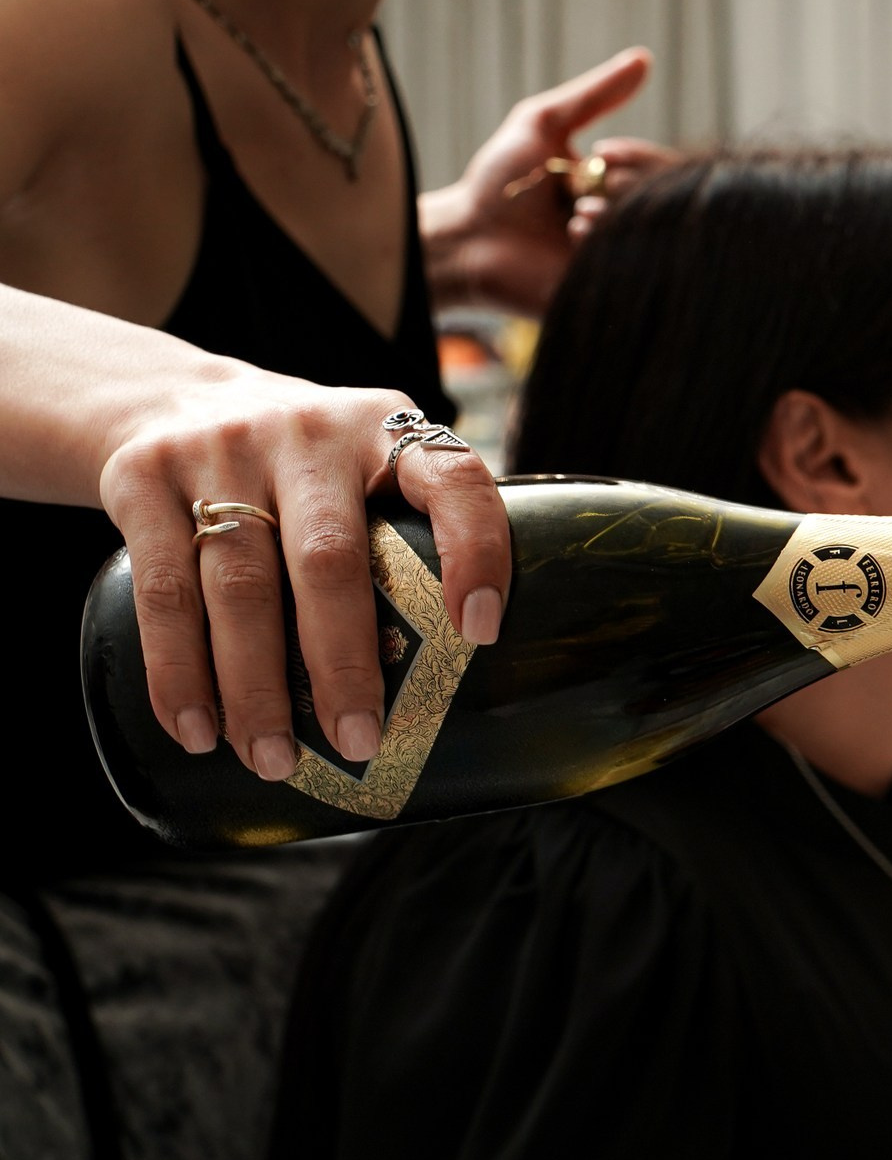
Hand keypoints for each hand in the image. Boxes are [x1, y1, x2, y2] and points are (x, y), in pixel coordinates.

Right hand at [95, 364, 508, 777]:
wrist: (172, 398)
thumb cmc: (307, 468)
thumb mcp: (369, 464)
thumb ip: (415, 532)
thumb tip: (465, 673)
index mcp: (387, 430)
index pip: (453, 482)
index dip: (475, 553)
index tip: (481, 633)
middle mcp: (307, 433)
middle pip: (328, 561)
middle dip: (343, 665)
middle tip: (358, 745)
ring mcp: (220, 450)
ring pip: (239, 588)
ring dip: (255, 690)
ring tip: (272, 760)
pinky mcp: (143, 478)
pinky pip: (163, 592)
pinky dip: (178, 672)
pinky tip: (197, 728)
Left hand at [419, 48, 675, 315]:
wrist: (466, 240)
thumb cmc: (497, 184)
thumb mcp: (544, 124)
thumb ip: (594, 95)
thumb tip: (644, 58)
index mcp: (615, 187)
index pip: (662, 169)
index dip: (639, 157)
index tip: (602, 152)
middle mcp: (624, 221)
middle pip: (661, 197)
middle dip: (621, 187)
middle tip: (578, 193)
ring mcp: (619, 255)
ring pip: (650, 228)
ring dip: (609, 215)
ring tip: (572, 221)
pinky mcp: (612, 287)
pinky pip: (638, 263)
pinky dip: (605, 242)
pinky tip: (571, 241)